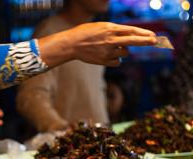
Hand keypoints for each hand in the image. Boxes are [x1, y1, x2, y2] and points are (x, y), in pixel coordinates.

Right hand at [38, 22, 156, 67]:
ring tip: (110, 47)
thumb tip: (128, 39)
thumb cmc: (86, 33)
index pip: (131, 30)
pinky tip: (108, 56)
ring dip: (123, 50)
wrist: (72, 44)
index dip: (144, 33)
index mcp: (110, 29)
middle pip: (133, 40)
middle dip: (146, 41)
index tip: (153, 35)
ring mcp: (107, 51)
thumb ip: (115, 32)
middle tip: (156, 41)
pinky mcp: (104, 61)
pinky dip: (116, 60)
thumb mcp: (101, 27)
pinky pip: (117, 62)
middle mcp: (110, 40)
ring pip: (124, 52)